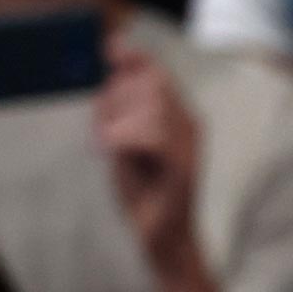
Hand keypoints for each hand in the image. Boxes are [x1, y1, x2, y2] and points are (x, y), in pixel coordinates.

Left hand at [97, 38, 200, 268]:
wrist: (160, 238)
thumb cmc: (142, 191)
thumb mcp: (121, 140)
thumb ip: (117, 105)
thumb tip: (108, 63)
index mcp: (177, 115)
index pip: (155, 70)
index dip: (131, 57)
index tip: (105, 53)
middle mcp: (190, 125)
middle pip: (150, 83)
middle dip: (115, 98)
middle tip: (101, 131)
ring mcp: (191, 145)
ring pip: (152, 105)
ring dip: (117, 121)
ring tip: (106, 146)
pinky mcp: (185, 167)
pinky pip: (153, 135)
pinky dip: (123, 139)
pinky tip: (111, 153)